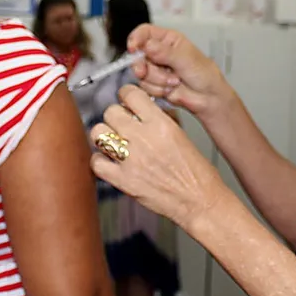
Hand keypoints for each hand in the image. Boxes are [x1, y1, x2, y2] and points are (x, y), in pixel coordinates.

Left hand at [90, 85, 225, 229]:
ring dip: (104, 136)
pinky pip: (96, 163)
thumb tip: (141, 111)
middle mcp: (143, 139)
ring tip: (113, 142)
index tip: (126, 101)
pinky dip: (100, 161)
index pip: (130, 95)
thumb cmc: (196, 172)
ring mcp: (130, 160)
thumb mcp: (181, 135)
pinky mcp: (123, 181)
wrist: (199, 201)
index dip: (126, 95)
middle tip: (121, 124)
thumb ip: (158, 121)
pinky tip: (110, 162)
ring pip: (98, 133)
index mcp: (160, 124)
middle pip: (110, 112)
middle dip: (115, 116)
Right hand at [127, 24, 231, 116]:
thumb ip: (165, 52)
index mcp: (168, 39)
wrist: (208, 98)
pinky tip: (171, 89)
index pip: (144, 32)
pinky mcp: (155, 84)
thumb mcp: (186, 59)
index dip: (135, 39)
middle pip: (137, 54)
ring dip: (156, 80)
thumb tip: (147, 45)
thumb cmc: (204, 74)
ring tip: (174, 81)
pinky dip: (157, 89)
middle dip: (142, 65)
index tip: (133, 48)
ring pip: (140, 72)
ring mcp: (156, 69)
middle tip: (144, 71)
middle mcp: (159, 52)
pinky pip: (145, 86)